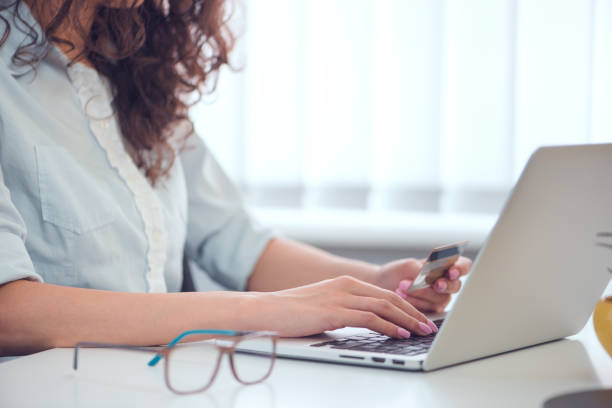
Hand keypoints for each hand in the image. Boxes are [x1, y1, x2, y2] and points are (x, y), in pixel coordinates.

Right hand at [246, 276, 438, 338]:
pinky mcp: (334, 311)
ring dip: (408, 320)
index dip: (406, 305)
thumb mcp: (323, 306)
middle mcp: (347, 286)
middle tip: (429, 325)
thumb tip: (364, 322)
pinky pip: (370, 318)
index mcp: (346, 283)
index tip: (420, 317)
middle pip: (390, 297)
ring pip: (385, 306)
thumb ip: (344, 309)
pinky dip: (389, 326)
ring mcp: (341, 297)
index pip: (385, 293)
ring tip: (422, 331)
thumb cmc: (291, 311)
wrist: (266, 309)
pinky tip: (400, 333)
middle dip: (413, 312)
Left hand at [374, 256, 471, 312]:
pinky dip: (415, 301)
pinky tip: (402, 295)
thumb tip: (432, 276)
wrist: (384, 285)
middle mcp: (447, 283)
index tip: (450, 271)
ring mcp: (440, 298)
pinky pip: (429, 308)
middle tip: (434, 284)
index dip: (460, 268)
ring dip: (422, 292)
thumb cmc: (399, 272)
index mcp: (445, 266)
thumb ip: (422, 270)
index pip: (463, 266)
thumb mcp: (409, 266)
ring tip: (402, 285)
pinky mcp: (432, 310)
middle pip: (455, 285)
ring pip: (440, 298)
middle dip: (444, 285)